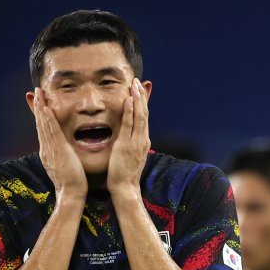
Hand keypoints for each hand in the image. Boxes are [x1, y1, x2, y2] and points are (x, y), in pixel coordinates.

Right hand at [32, 89, 86, 196]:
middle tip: (36, 91)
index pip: (43, 130)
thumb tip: (64, 152)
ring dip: (41, 107)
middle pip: (40, 123)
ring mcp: (50, 149)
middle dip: (38, 106)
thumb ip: (63, 156)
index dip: (40, 115)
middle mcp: (46, 148)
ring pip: (44, 124)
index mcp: (48, 152)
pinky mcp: (58, 149)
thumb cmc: (72, 183)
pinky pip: (52, 131)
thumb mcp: (64, 166)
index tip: (40, 103)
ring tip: (40, 93)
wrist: (70, 194)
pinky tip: (47, 108)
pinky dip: (48, 118)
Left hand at [107, 79, 149, 194]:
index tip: (140, 89)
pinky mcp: (126, 144)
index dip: (143, 102)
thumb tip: (131, 137)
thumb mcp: (131, 156)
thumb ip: (132, 144)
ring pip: (139, 115)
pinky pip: (129, 124)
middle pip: (144, 113)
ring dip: (137, 98)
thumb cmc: (125, 174)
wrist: (125, 188)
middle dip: (141, 96)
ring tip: (134, 84)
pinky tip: (128, 99)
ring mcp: (136, 141)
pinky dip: (130, 111)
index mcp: (143, 141)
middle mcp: (142, 139)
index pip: (145, 117)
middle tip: (137, 81)